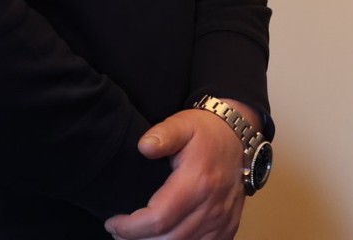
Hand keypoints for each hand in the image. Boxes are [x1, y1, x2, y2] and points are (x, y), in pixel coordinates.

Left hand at [104, 103, 249, 239]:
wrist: (239, 138)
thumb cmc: (207, 133)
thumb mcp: (183, 124)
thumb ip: (163, 135)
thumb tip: (144, 147)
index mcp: (197, 183)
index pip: (158, 219)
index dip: (130, 227)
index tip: (112, 222)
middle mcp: (211, 206)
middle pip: (169, 239)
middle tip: (119, 231)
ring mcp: (222, 220)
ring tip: (136, 236)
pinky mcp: (227, 227)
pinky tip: (163, 238)